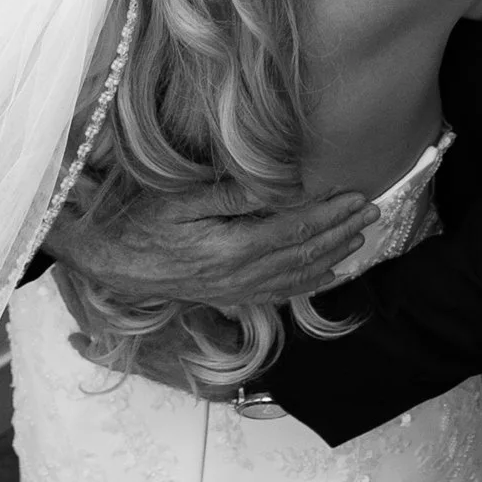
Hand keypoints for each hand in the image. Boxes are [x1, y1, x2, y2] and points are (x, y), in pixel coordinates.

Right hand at [47, 181, 377, 305]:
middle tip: (371, 211)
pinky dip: (308, 283)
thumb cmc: (140, 224)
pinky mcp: (229, 295)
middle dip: (341, 232)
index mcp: (234, 247)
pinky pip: (279, 293)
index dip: (330, 214)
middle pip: (305, 253)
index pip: (297, 229)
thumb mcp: (180, 200)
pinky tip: (325, 275)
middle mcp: (242, 274)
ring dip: (332, 256)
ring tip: (359, 238)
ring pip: (298, 275)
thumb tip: (276, 185)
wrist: (111, 263)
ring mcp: (237, 289)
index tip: (356, 196)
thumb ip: (231, 195)